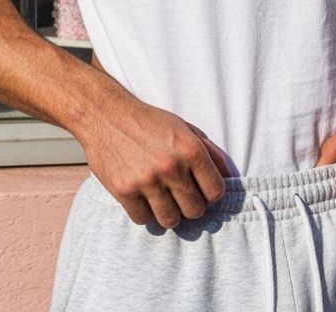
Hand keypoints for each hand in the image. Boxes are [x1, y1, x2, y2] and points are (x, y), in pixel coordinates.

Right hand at [81, 85, 229, 228]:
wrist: (107, 115)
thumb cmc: (150, 122)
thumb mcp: (185, 128)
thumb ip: (209, 151)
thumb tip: (228, 175)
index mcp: (191, 149)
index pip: (215, 191)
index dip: (211, 194)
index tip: (203, 191)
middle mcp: (171, 167)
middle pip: (194, 210)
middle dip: (191, 206)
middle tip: (182, 197)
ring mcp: (147, 181)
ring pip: (170, 220)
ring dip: (169, 213)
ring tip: (164, 200)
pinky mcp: (124, 191)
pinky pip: (143, 219)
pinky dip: (145, 213)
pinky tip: (143, 198)